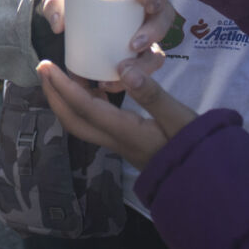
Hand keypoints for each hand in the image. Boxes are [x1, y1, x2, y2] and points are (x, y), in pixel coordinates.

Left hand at [36, 52, 192, 170]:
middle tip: (43, 69)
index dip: (63, 86)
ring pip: (82, 123)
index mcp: (124, 132)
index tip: (46, 66)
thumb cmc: (196, 148)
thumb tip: (124, 69)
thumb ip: (152, 94)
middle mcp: (115, 140)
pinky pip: (96, 122)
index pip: (84, 108)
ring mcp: (119, 144)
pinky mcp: (126, 142)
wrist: (205, 183)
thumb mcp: (179, 118)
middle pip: (73, 120)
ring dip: (66, 100)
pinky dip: (85, 104)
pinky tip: (93, 88)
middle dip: (54, 94)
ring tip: (61, 75)